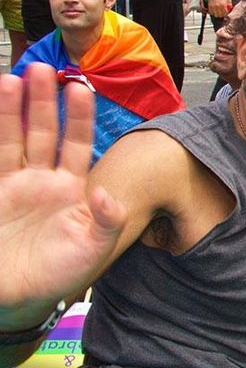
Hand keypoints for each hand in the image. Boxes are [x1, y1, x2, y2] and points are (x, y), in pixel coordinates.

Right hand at [0, 65, 126, 330]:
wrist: (18, 299)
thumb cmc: (60, 275)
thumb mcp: (94, 249)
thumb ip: (107, 221)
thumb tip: (110, 195)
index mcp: (74, 189)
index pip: (78, 143)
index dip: (79, 117)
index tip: (82, 88)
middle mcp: (44, 180)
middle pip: (44, 131)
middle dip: (44, 100)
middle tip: (43, 68)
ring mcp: (15, 185)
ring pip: (14, 138)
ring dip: (12, 109)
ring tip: (12, 77)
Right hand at [208, 0, 232, 18]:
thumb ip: (230, 4)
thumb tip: (230, 9)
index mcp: (223, 5)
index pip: (224, 13)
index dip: (225, 14)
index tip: (225, 13)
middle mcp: (218, 6)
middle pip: (219, 15)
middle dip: (221, 15)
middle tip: (221, 13)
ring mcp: (213, 6)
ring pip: (214, 14)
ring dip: (216, 14)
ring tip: (217, 12)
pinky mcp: (209, 5)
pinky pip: (210, 12)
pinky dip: (212, 12)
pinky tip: (214, 11)